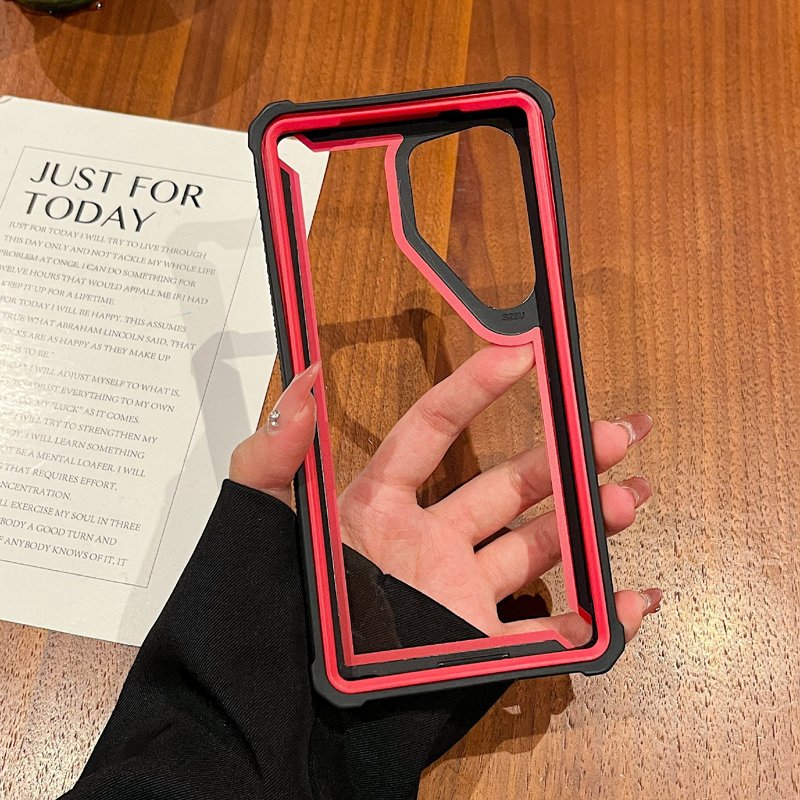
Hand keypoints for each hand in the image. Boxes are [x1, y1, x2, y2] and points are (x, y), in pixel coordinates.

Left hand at [230, 347, 660, 645]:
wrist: (284, 723)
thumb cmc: (267, 616)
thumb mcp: (258, 527)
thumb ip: (272, 455)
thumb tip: (304, 382)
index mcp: (380, 506)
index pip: (432, 430)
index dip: (473, 389)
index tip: (519, 353)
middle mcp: (427, 543)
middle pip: (508, 486)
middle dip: (564, 456)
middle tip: (616, 431)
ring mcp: (457, 596)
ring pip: (538, 547)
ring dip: (588, 520)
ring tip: (631, 494)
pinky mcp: (476, 649)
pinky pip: (548, 634)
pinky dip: (598, 619)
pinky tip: (633, 595)